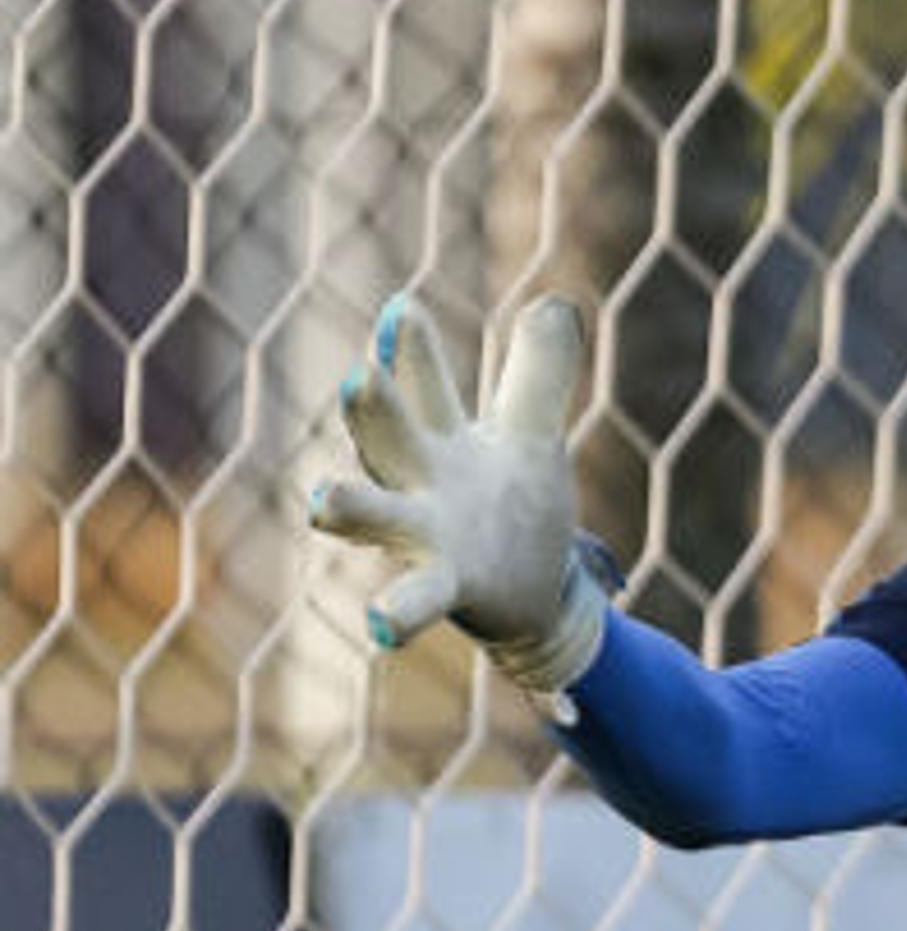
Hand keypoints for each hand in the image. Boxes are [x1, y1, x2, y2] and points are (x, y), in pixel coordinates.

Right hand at [308, 294, 609, 705]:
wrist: (535, 595)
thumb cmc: (516, 506)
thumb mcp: (532, 436)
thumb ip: (539, 375)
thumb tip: (556, 302)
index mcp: (442, 440)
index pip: (423, 385)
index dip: (412, 349)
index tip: (402, 309)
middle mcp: (420, 483)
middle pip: (389, 438)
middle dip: (372, 410)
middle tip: (359, 377)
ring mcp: (426, 536)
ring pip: (378, 516)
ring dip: (351, 506)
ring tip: (324, 496)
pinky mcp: (447, 588)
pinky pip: (415, 601)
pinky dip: (396, 613)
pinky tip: (380, 628)